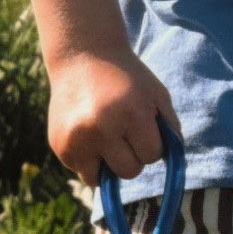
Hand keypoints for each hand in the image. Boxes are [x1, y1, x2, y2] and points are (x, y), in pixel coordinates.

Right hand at [46, 48, 179, 186]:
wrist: (83, 55)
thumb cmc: (127, 77)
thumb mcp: (156, 93)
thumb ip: (170, 129)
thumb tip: (174, 165)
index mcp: (131, 113)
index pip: (151, 155)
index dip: (151, 142)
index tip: (143, 126)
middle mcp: (101, 128)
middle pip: (129, 171)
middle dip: (131, 156)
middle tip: (124, 131)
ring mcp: (76, 138)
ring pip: (100, 178)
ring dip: (107, 163)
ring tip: (104, 135)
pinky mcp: (58, 145)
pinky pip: (80, 170)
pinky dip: (87, 158)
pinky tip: (87, 132)